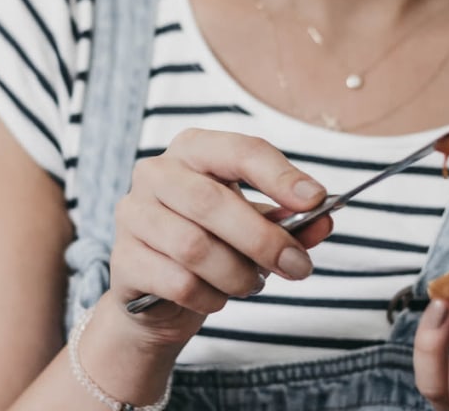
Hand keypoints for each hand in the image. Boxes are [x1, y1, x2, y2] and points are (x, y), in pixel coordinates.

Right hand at [104, 128, 335, 348]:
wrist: (160, 296)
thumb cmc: (212, 245)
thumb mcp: (254, 228)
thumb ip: (289, 223)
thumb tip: (325, 220)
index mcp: (194, 150)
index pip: (239, 150)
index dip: (280, 175)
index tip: (317, 200)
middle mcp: (156, 172)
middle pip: (211, 202)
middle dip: (263, 239)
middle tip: (297, 267)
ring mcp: (133, 214)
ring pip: (194, 247)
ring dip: (236, 274)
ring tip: (249, 284)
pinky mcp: (123, 258)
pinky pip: (178, 282)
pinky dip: (209, 297)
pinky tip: (215, 297)